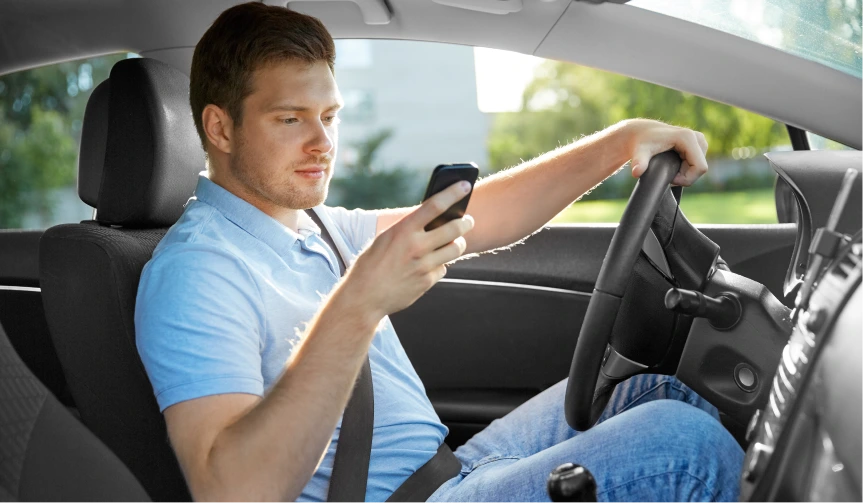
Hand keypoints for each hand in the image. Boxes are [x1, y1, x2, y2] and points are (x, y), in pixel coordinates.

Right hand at [344, 182, 474, 317]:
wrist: (364, 297)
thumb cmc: (371, 264)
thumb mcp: (385, 239)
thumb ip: (408, 229)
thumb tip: (432, 220)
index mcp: (403, 230)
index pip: (434, 205)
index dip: (453, 193)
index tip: (465, 184)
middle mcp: (416, 247)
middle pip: (455, 229)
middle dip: (466, 222)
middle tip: (468, 220)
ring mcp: (424, 266)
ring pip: (455, 249)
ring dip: (458, 244)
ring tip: (456, 241)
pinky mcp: (427, 282)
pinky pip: (443, 268)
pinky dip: (439, 265)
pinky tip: (430, 265)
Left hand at [623, 119, 708, 185]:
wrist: (642, 133)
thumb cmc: (641, 142)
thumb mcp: (639, 152)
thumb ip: (639, 162)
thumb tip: (636, 172)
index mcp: (687, 138)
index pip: (700, 168)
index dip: (686, 179)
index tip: (670, 179)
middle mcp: (697, 137)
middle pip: (701, 168)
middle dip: (685, 177)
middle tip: (668, 174)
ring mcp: (700, 140)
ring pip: (700, 166)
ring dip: (686, 173)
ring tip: (669, 169)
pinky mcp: (699, 144)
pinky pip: (699, 163)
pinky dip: (688, 169)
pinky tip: (675, 165)